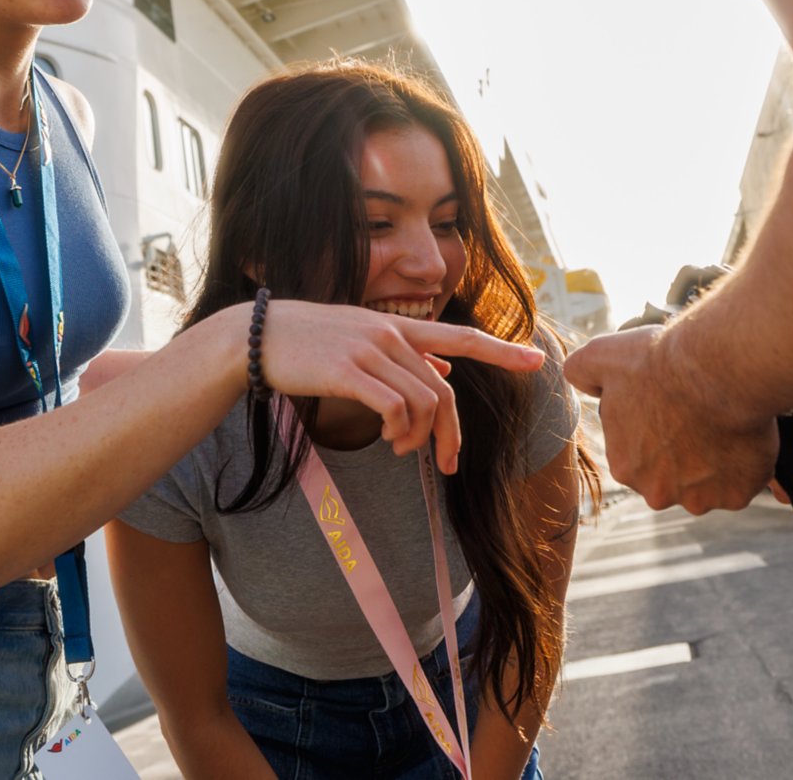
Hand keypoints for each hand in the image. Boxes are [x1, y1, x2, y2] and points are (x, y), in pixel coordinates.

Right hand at [237, 300, 544, 474]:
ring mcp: (370, 350)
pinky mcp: (349, 371)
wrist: (254, 338)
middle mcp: (389, 335)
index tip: (538, 361)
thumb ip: (402, 355)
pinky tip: (385, 439)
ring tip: (401, 449)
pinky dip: (398, 430)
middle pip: (444, 391)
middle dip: (452, 434)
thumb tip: (442, 372)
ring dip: (419, 437)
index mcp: (395, 328)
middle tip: (448, 464)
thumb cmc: (306, 345)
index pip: (460, 337)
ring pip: (424, 402)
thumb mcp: (359, 341)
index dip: (501, 350)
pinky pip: (396, 408)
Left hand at [565, 325, 777, 513]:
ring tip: (723, 422)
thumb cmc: (659, 360)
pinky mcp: (736, 496)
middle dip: (686, 452)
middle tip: (700, 414)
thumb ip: (582, 371)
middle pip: (675, 475)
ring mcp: (699, 499)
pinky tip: (744, 434)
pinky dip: (746, 464)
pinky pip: (743, 483)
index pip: (643, 454)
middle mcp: (658, 493)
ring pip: (710, 481)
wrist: (717, 367)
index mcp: (625, 467)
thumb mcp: (605, 355)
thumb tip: (577, 379)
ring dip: (717, 459)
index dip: (661, 429)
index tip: (674, 406)